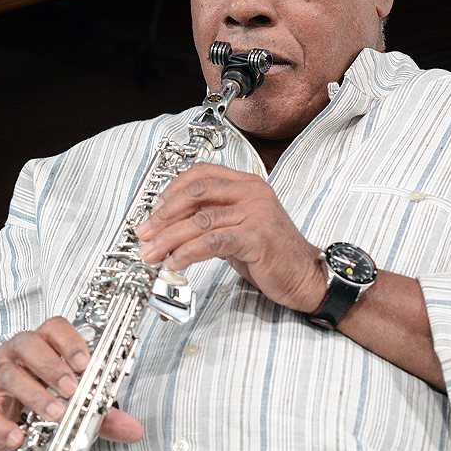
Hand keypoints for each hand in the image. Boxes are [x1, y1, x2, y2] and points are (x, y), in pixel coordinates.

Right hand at [0, 316, 142, 450]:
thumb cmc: (42, 408)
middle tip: (73, 390)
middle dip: (52, 366)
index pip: (53, 328)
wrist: (5, 434)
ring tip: (56, 414)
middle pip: (27, 344)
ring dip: (35, 394)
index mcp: (42, 347)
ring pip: (8, 374)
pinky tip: (18, 437)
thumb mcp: (76, 410)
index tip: (87, 363)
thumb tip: (133, 430)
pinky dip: (2, 425)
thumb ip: (103, 418)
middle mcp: (16, 356)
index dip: (70, 341)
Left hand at [135, 163, 325, 311]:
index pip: (201, 175)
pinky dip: (188, 252)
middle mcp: (252, 192)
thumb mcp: (239, 229)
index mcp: (247, 184)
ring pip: (200, 220)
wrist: (306, 276)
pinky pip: (213, 241)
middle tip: (144, 232)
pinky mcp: (256, 236)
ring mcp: (256, 213)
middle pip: (195, 194)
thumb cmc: (273, 255)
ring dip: (169, 238)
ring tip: (152, 252)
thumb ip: (212, 221)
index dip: (171, 191)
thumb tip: (172, 227)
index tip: (153, 211)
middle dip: (163, 215)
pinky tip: (175, 261)